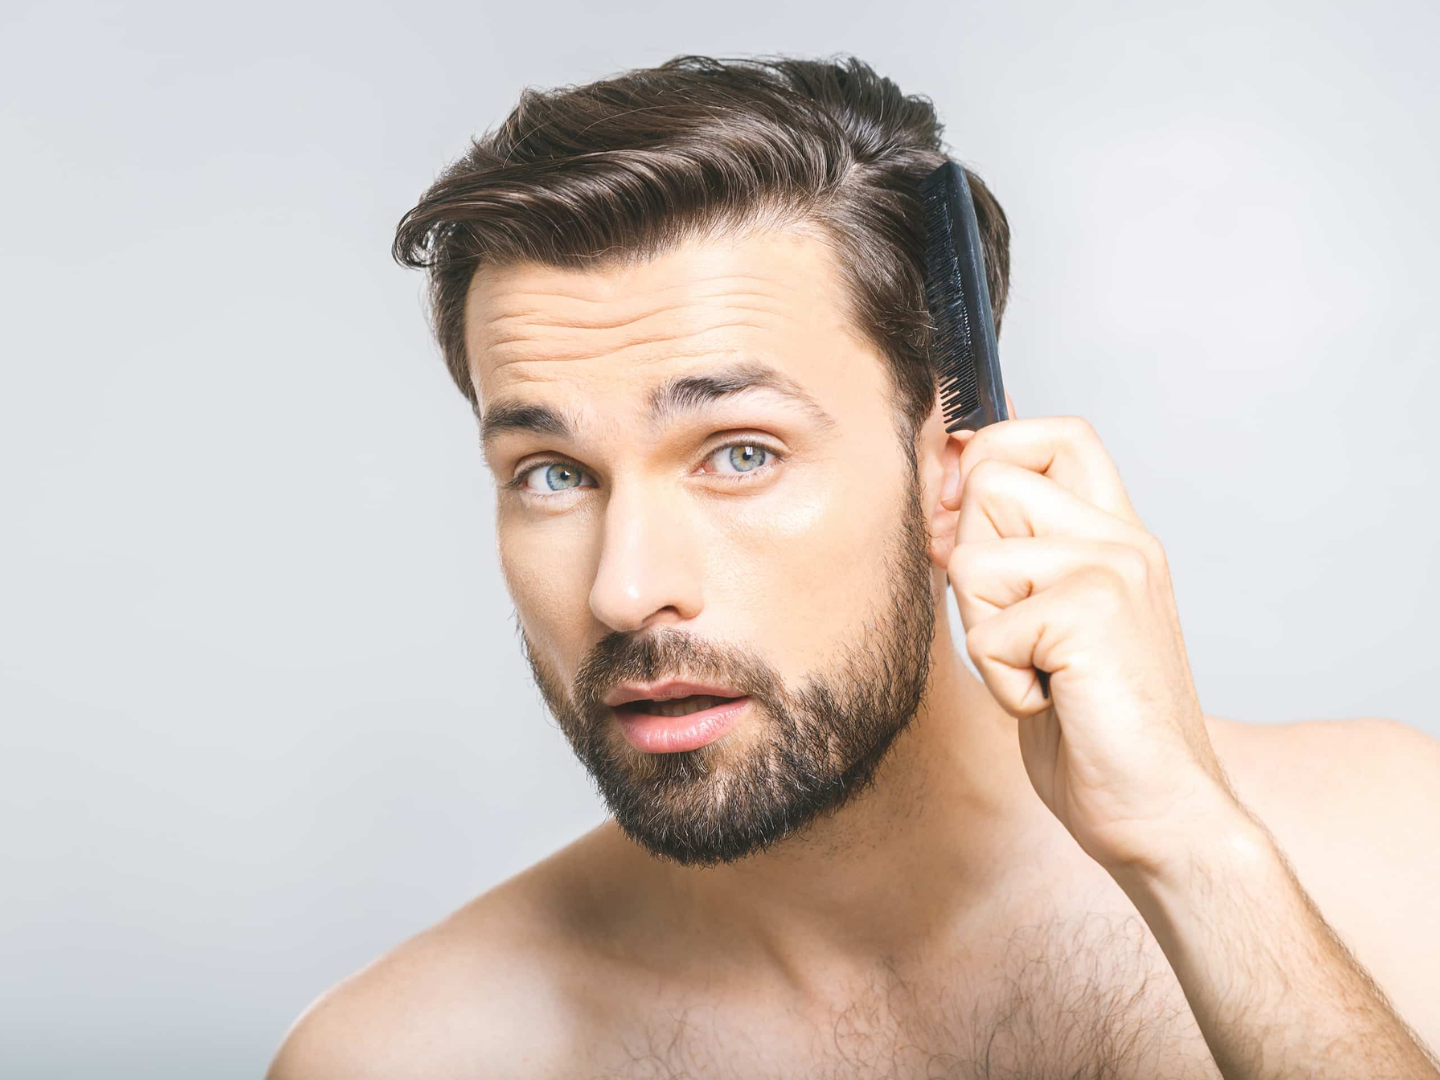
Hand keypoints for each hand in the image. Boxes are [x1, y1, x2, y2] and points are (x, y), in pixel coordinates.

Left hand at [942, 396, 1240, 879]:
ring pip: (973, 558)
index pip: (1052, 432)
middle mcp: (1122, 538)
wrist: (1160, 812)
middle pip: (988, 482)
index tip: (966, 523)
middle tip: (1022, 634)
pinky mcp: (1093, 612)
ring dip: (985, 632)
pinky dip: (1002, 681)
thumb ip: (1013, 553)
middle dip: (971, 567)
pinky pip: (985, 629)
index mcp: (1116, 534)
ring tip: (1042, 672)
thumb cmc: (1094, 727)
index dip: (989, 457)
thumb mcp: (1045, 623)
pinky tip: (1052, 702)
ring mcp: (1113, 569)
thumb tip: (942, 483)